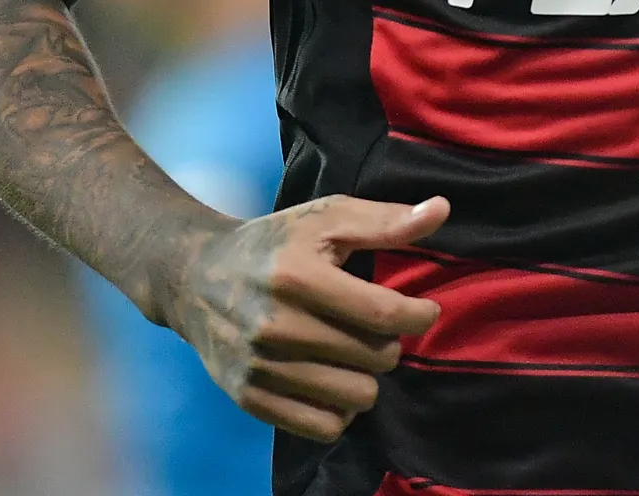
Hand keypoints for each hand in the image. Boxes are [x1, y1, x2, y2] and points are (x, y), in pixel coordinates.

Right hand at [163, 193, 449, 440]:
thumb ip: (386, 220)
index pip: (382, 313)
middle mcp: (276, 326)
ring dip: (366, 377)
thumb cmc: (274, 244)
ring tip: (355, 355)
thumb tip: (443, 210)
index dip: (418, 315)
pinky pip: (323, 428)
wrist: (195, 278)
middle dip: (388, 343)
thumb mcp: (327, 218)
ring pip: (356, 398)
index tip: (424, 311)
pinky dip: (338, 410)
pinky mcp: (249, 398)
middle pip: (375, 358)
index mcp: (297, 277)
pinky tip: (333, 380)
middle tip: (374, 328)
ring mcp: (260, 367)